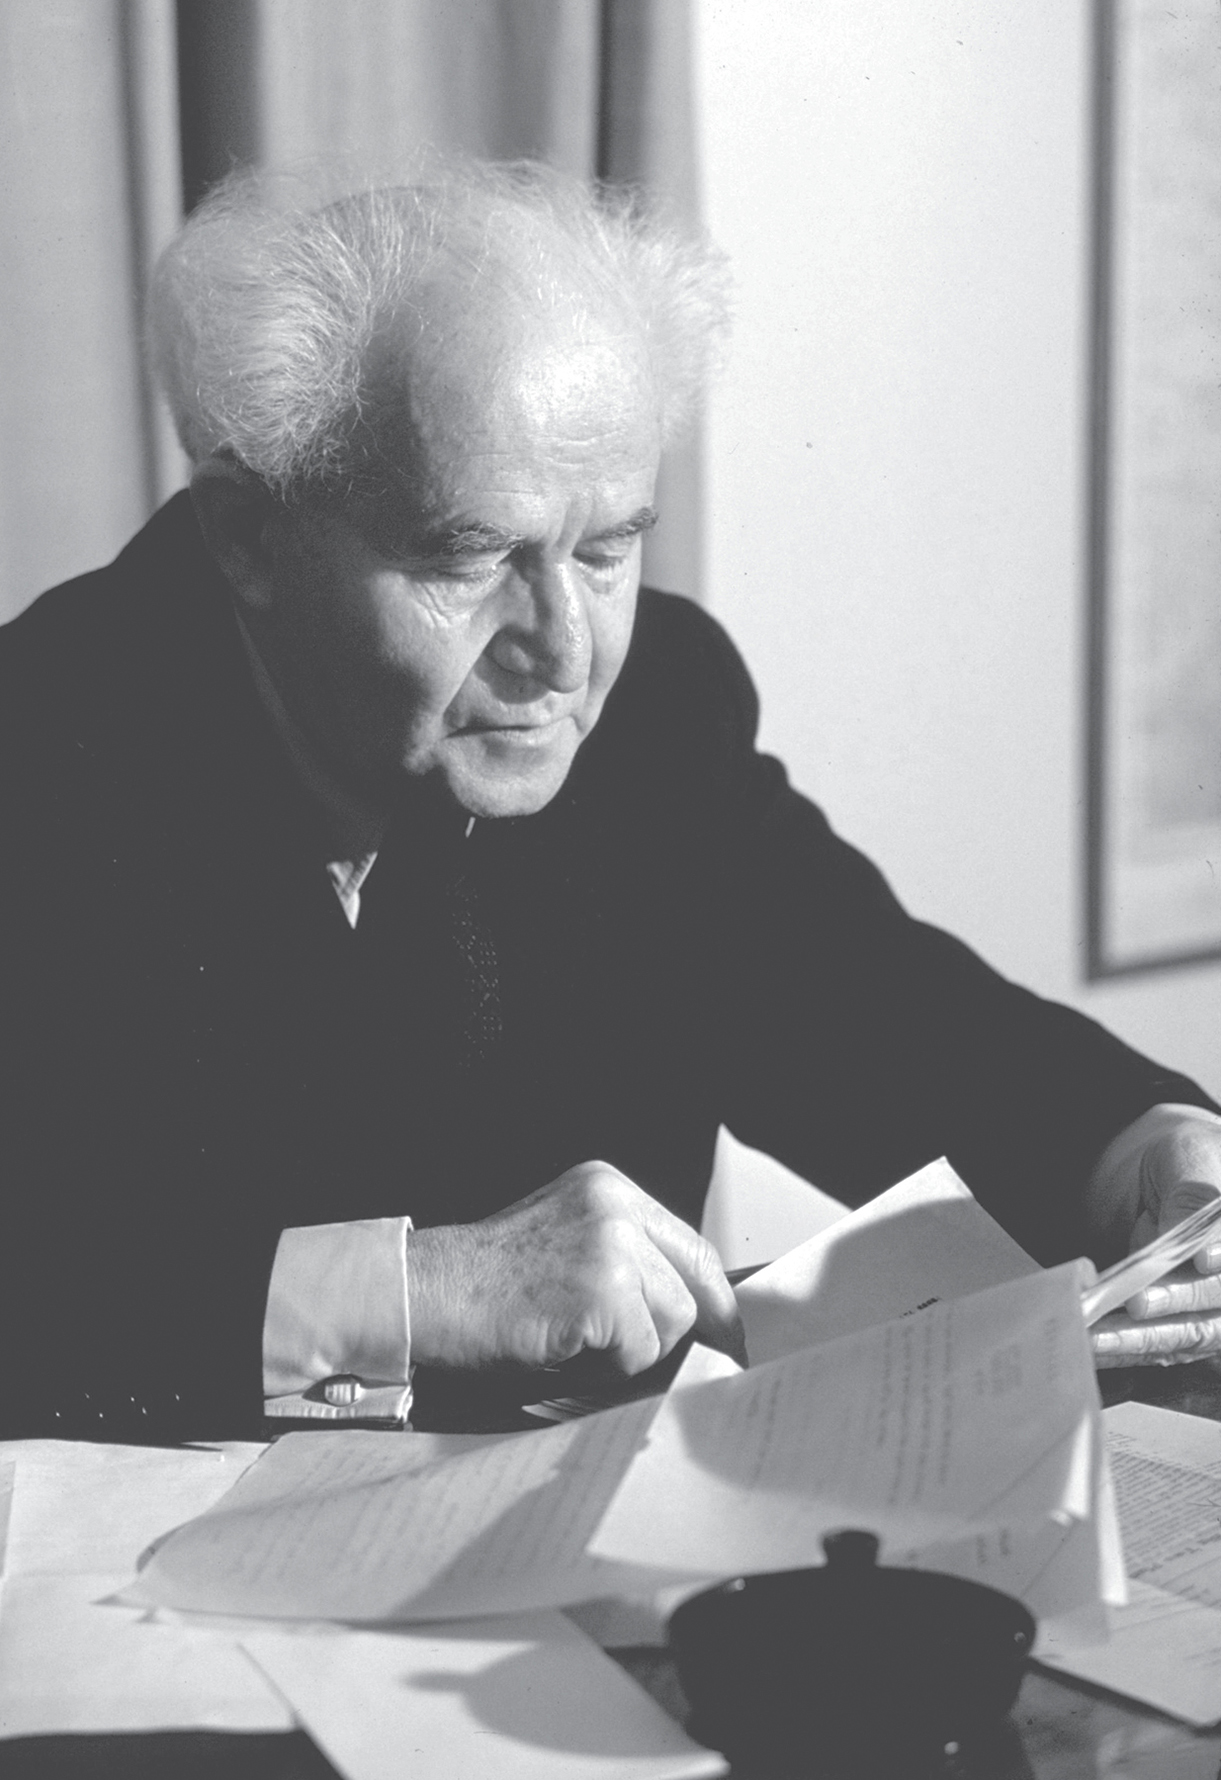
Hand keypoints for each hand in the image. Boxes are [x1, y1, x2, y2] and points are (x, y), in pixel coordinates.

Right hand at [404, 1161, 746, 1374]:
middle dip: (680, 1331)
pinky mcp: (599, 1290)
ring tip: (578, 1342)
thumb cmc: (485, 1284)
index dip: (712, 1298)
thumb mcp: (565, 1244)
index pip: (691, 1245)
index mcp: (608, 1187)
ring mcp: (608, 1244)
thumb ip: (625, 1259)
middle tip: (662, 1361)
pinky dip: (609, 1366)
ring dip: (634, 1349)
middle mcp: (614, 1204)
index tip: (726, 1334)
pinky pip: (639, 1349)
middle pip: (693, 1284)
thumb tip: (693, 1312)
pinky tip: (564, 1348)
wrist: (426, 1293)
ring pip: (672, 1319)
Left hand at [1088, 1105, 1220, 1334]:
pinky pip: (1158, 1345)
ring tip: (1099, 1335)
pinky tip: (1095, 1345)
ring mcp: (1212, 1308)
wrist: (1164, 1177)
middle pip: (1214, 1299)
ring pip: (1187, 1332)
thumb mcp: (1188, 1159)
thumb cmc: (1185, 1163)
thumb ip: (1191, 1193)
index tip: (1200, 1259)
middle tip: (1137, 1302)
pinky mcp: (1182, 1326)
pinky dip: (1125, 1347)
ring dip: (1140, 1338)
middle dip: (1176, 1300)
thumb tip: (1188, 1237)